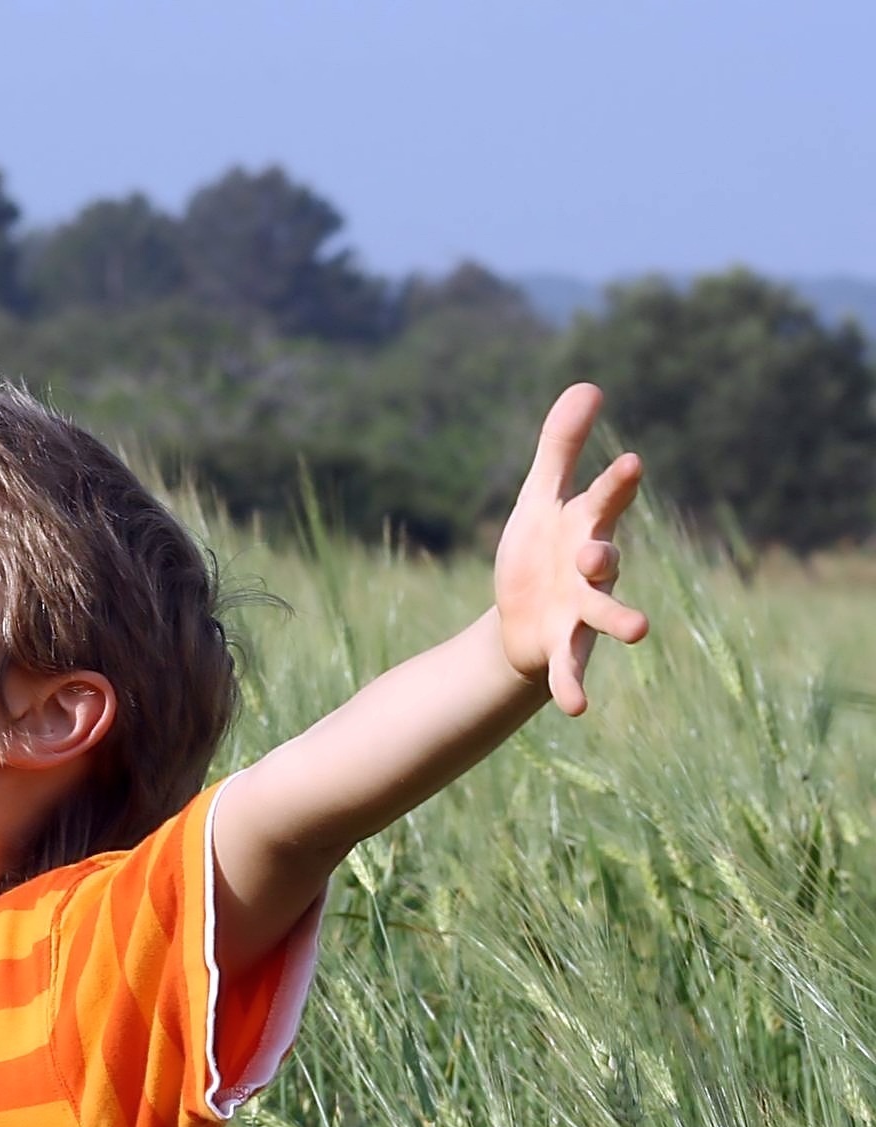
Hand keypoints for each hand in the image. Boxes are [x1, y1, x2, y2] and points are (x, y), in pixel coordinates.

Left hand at [494, 383, 650, 716]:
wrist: (520, 616)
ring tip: (640, 630)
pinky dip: (574, 686)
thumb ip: (562, 447)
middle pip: (605, 559)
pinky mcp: (563, 647)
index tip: (629, 463)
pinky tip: (576, 708)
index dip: (615, 484)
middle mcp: (590, 570)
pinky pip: (573, 668)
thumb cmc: (538, 551)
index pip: (602, 501)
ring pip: (604, 615)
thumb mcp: (539, 498)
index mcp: (584, 527)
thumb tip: (588, 384)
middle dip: (605, 555)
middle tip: (599, 553)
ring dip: (620, 620)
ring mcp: (580, 611)